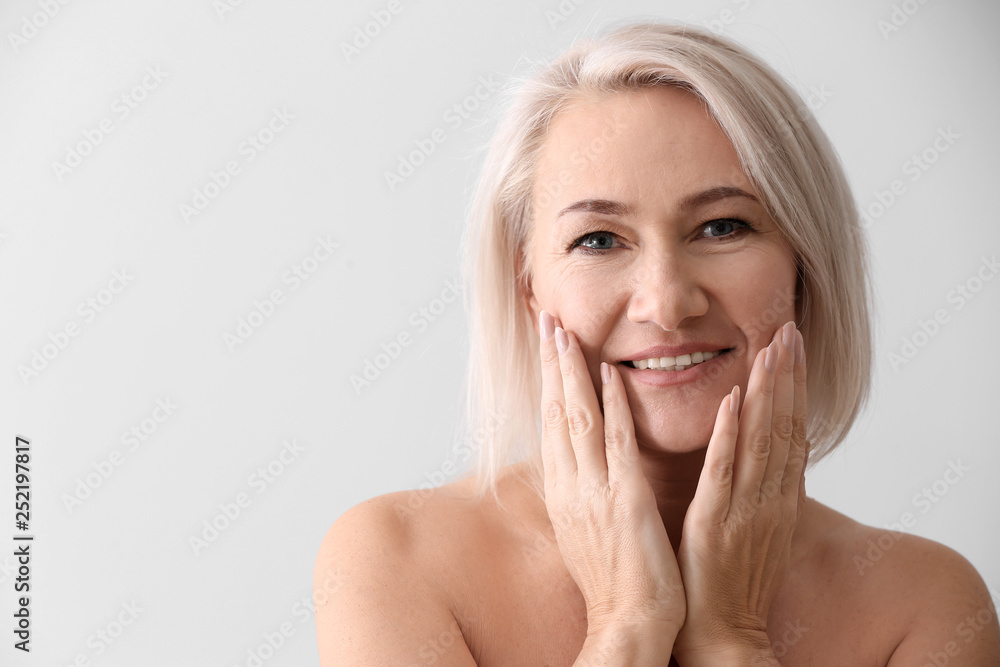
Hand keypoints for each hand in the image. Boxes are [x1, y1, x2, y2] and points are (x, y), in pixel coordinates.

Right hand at [537, 309, 685, 639]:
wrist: (628, 623)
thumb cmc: (613, 580)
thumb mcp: (585, 528)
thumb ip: (581, 489)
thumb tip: (576, 462)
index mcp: (564, 491)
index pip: (551, 423)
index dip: (547, 380)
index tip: (545, 345)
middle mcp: (571, 486)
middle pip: (556, 412)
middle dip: (550, 363)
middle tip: (546, 320)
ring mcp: (596, 491)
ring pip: (578, 419)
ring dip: (571, 372)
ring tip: (565, 332)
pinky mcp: (626, 501)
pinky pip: (617, 445)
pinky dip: (612, 406)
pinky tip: (609, 373)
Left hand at [673, 321, 808, 660]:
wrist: (723, 632)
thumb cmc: (733, 582)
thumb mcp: (756, 529)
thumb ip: (758, 490)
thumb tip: (758, 455)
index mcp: (778, 499)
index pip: (791, 432)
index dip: (794, 388)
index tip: (792, 348)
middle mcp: (770, 497)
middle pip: (783, 426)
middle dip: (787, 375)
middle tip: (788, 329)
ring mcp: (745, 508)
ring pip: (761, 439)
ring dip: (767, 390)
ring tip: (771, 346)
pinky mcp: (715, 520)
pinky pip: (725, 469)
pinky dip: (731, 432)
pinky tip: (733, 398)